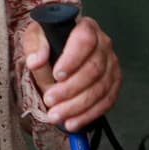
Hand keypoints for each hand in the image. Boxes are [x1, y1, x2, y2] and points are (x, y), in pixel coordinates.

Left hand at [22, 14, 120, 132]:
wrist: (59, 53)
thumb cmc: (49, 42)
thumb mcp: (35, 37)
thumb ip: (34, 46)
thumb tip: (36, 60)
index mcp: (86, 27)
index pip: (85, 40)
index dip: (72, 59)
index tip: (57, 74)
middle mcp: (104, 44)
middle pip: (94, 69)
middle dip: (70, 89)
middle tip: (50, 100)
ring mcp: (112, 64)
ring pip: (101, 88)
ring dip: (78, 106)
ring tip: (57, 115)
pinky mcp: (114, 82)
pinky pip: (107, 101)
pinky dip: (89, 114)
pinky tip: (74, 122)